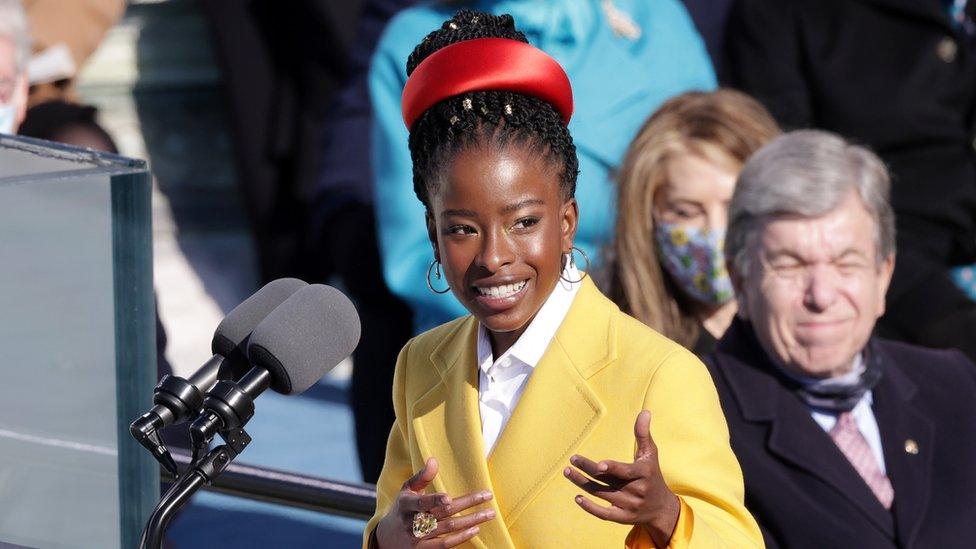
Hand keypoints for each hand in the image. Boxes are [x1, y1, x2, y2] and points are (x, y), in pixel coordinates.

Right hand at [374, 457, 495, 547]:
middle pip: (443, 513)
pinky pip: (445, 545)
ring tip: (488, 513)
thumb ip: (421, 477)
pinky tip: (475, 529)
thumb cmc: (402, 509)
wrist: (387, 538)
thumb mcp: (406, 491)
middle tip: (487, 496)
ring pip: (448, 529)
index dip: (434, 501)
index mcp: (406, 505)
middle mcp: (412, 522)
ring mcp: (418, 538)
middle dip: (467, 504)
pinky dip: (461, 537)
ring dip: (470, 521)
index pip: (421, 503)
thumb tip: (434, 460)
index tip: (448, 498)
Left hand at [564, 410, 679, 546]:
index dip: (613, 468)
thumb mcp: (651, 454)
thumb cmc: (653, 475)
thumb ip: (643, 434)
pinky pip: (604, 514)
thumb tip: (645, 411)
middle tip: (572, 460)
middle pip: (608, 481)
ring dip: (583, 484)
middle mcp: (636, 491)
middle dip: (589, 470)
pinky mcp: (623, 518)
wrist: (662, 508)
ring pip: (601, 494)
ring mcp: (629, 506)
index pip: (626, 472)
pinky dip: (590, 508)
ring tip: (568, 472)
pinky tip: (577, 497)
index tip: (599, 464)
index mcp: (644, 473)